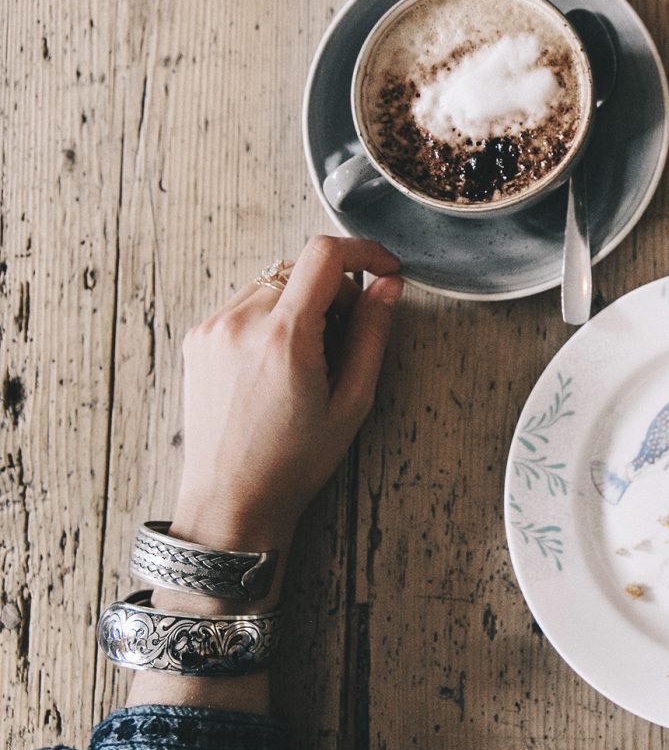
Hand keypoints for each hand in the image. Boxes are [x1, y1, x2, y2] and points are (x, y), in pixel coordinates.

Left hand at [171, 236, 402, 557]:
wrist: (231, 499)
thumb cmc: (294, 461)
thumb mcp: (352, 401)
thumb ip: (372, 334)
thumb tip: (388, 286)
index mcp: (284, 337)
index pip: (325, 255)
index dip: (364, 251)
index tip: (385, 267)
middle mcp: (241, 322)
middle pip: (302, 267)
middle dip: (335, 290)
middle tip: (346, 339)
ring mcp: (213, 328)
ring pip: (273, 282)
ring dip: (302, 302)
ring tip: (311, 357)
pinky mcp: (198, 338)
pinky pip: (246, 303)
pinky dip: (273, 316)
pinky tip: (279, 363)